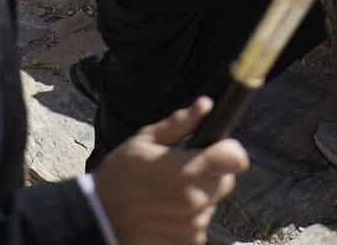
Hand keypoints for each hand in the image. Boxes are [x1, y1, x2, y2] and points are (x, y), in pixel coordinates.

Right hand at [93, 97, 249, 244]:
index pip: (235, 158)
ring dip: (198, 196)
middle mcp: (195, 199)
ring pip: (212, 203)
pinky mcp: (190, 242)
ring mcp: (194, 224)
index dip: (228, 149)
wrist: (102, 218)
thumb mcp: (143, 141)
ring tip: (167, 193)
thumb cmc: (120, 175)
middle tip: (182, 170)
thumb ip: (178, 124)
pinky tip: (166, 211)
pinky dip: (189, 217)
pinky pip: (201, 224)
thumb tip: (205, 105)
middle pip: (226, 181)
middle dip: (210, 173)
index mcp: (185, 170)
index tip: (217, 148)